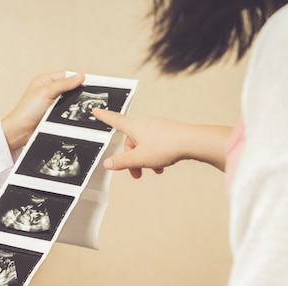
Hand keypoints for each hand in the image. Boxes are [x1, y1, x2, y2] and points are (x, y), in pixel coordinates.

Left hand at [1, 71, 85, 150]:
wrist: (21, 131)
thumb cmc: (26, 111)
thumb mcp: (46, 92)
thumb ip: (64, 84)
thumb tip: (80, 76)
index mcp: (45, 80)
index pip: (66, 75)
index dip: (76, 78)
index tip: (88, 82)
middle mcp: (48, 90)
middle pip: (69, 88)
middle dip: (75, 91)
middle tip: (84, 95)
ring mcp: (52, 103)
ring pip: (69, 100)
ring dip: (72, 103)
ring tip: (75, 105)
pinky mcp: (54, 114)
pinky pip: (67, 111)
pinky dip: (70, 112)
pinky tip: (71, 113)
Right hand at [93, 108, 230, 177]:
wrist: (191, 141)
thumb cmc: (166, 146)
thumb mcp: (138, 159)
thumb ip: (121, 162)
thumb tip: (108, 164)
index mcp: (134, 127)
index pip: (114, 121)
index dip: (104, 117)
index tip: (96, 111)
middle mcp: (144, 124)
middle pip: (131, 141)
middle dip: (132, 158)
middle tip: (137, 173)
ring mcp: (157, 127)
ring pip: (144, 144)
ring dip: (145, 159)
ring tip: (153, 170)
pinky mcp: (167, 132)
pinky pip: (156, 144)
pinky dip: (155, 155)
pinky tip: (162, 166)